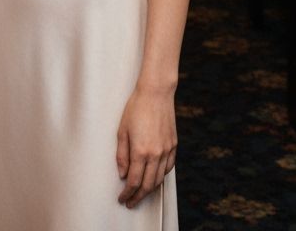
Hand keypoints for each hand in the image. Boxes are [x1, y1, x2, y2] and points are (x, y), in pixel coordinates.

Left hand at [116, 84, 176, 207]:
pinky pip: (168, 167)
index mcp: (140, 151)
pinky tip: (155, 177)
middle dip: (138, 196)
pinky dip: (161, 176)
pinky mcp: (173, 145)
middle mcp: (155, 154)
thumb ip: (122, 155)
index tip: (122, 199)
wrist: (156, 93)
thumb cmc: (135, 109)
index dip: (127, 193)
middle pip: (148, 185)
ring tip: (141, 193)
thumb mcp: (122, 130)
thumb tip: (122, 174)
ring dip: (150, 189)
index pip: (134, 181)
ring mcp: (166, 150)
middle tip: (131, 202)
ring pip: (159, 179)